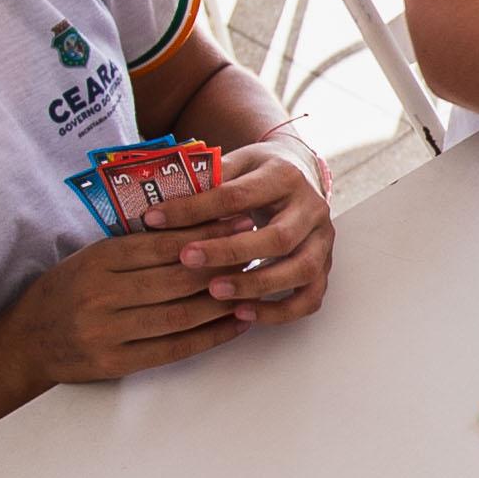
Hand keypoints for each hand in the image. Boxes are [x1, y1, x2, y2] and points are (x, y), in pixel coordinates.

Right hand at [0, 230, 257, 385]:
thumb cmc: (66, 291)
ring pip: (178, 315)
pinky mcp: (114, 362)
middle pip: (176, 279)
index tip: (238, 221)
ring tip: (253, 288)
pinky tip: (235, 324)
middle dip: (222, 265)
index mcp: (97, 260)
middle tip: (256, 251)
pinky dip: (209, 337)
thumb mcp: (91, 257)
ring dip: (221, 303)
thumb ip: (135, 247)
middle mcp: (101, 294)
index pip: (162, 244)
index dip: (205, 233)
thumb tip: (196, 231)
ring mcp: (107, 332)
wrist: (25, 342)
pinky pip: (172, 349)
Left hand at [143, 135, 336, 326]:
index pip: (237, 196)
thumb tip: (158, 201)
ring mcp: (322, 240)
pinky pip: (309, 299)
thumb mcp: (234, 164)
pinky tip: (242, 314)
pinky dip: (278, 312)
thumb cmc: (256, 174)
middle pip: (277, 238)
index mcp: (284, 176)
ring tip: (215, 292)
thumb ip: (205, 181)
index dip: (194, 210)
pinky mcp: (324, 267)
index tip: (155, 220)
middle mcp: (311, 208)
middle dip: (229, 252)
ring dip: (256, 285)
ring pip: (300, 270)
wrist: (298, 174)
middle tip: (187, 260)